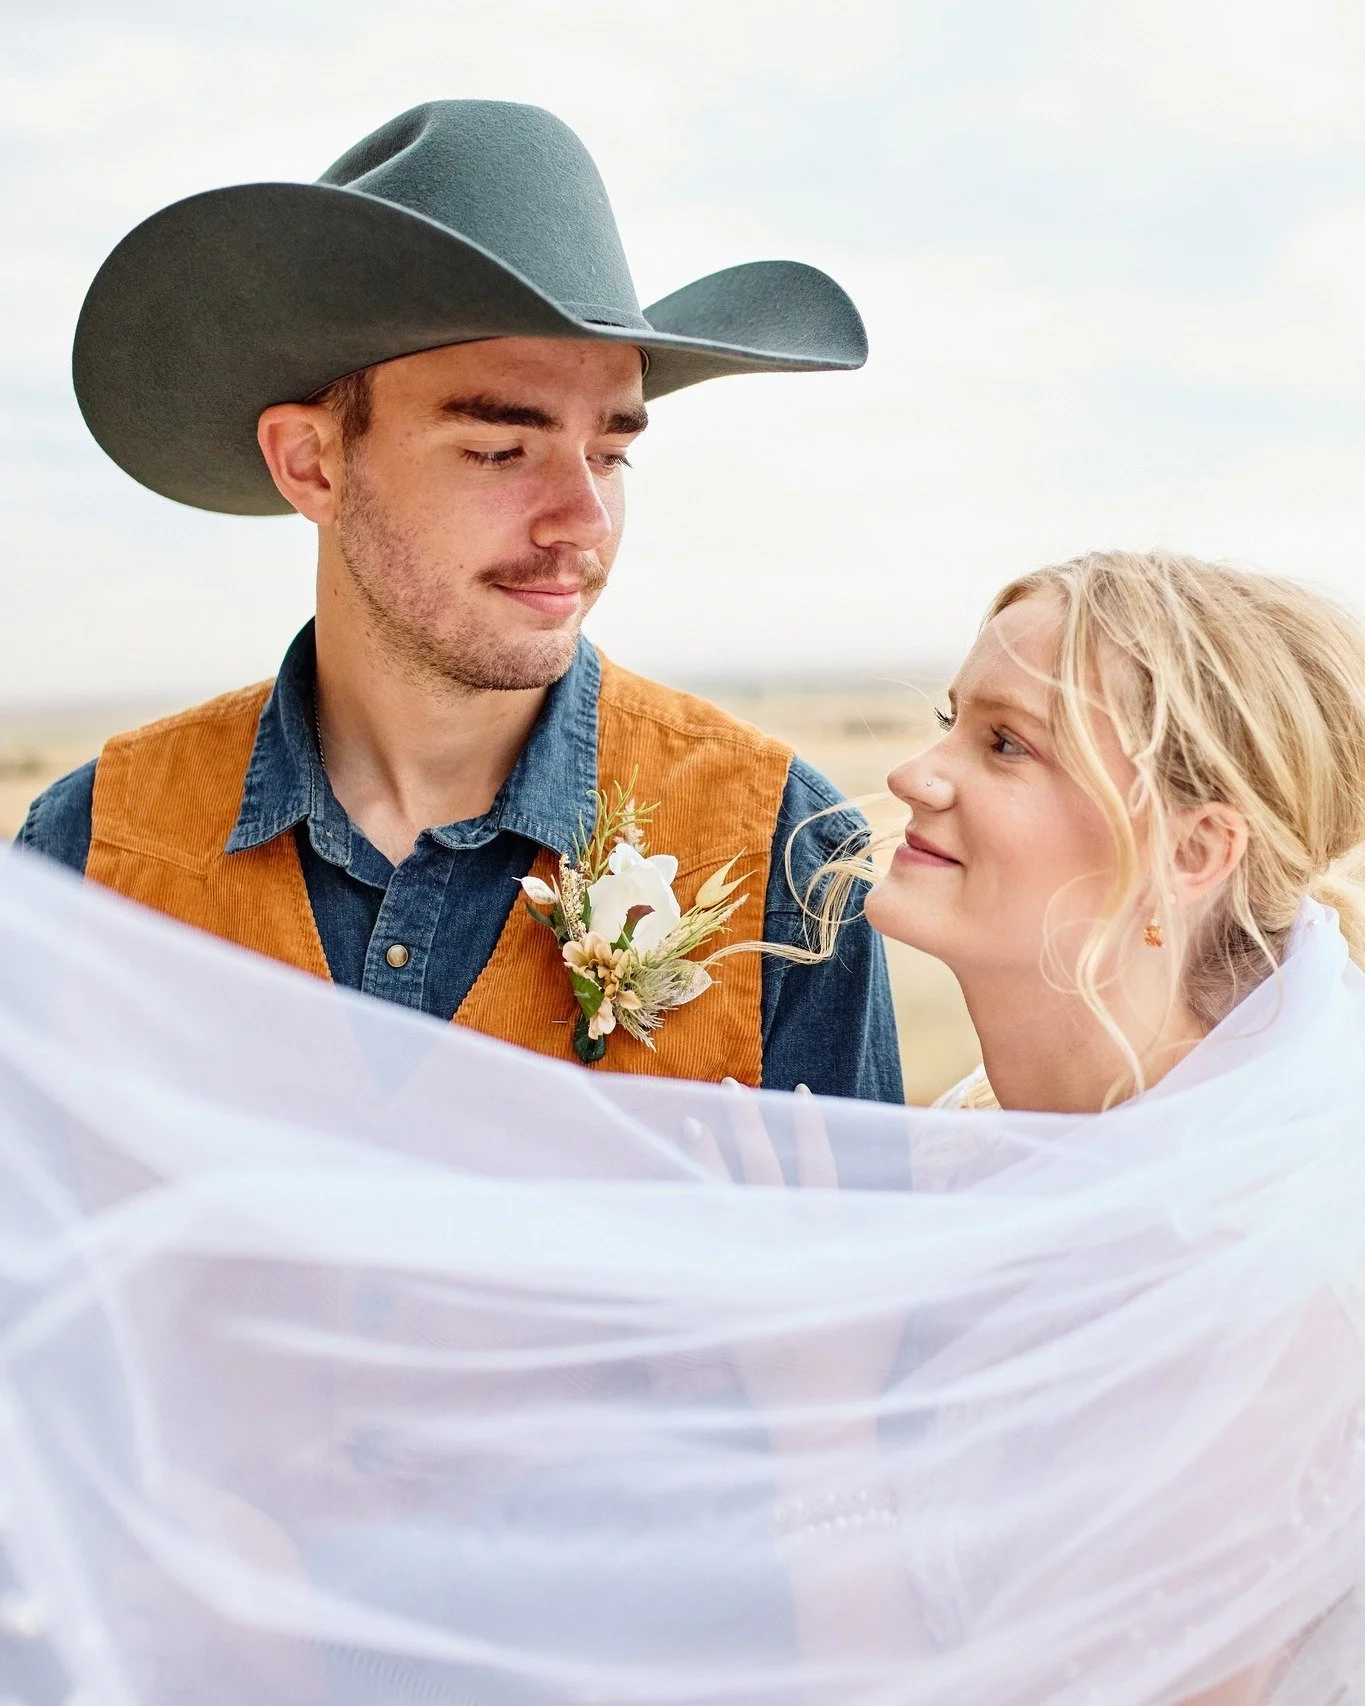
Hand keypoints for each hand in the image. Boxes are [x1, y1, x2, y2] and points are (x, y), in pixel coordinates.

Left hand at [681, 1081, 906, 1447]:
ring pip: (723, 1195)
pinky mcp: (724, 1291)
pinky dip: (686, 1210)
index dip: (810, 1127)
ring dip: (708, 1157)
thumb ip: (909, 1250)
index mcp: (830, 1238)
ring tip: (692, 1121)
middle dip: (746, 1125)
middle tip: (728, 1087)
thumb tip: (937, 1212)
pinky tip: (671, 1187)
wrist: (819, 1414)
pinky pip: (699, 1239)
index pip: (819, 1166)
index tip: (797, 1090)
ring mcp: (751, 1265)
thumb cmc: (864, 1361)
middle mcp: (786, 1242)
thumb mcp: (897, 1297)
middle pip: (762, 1168)